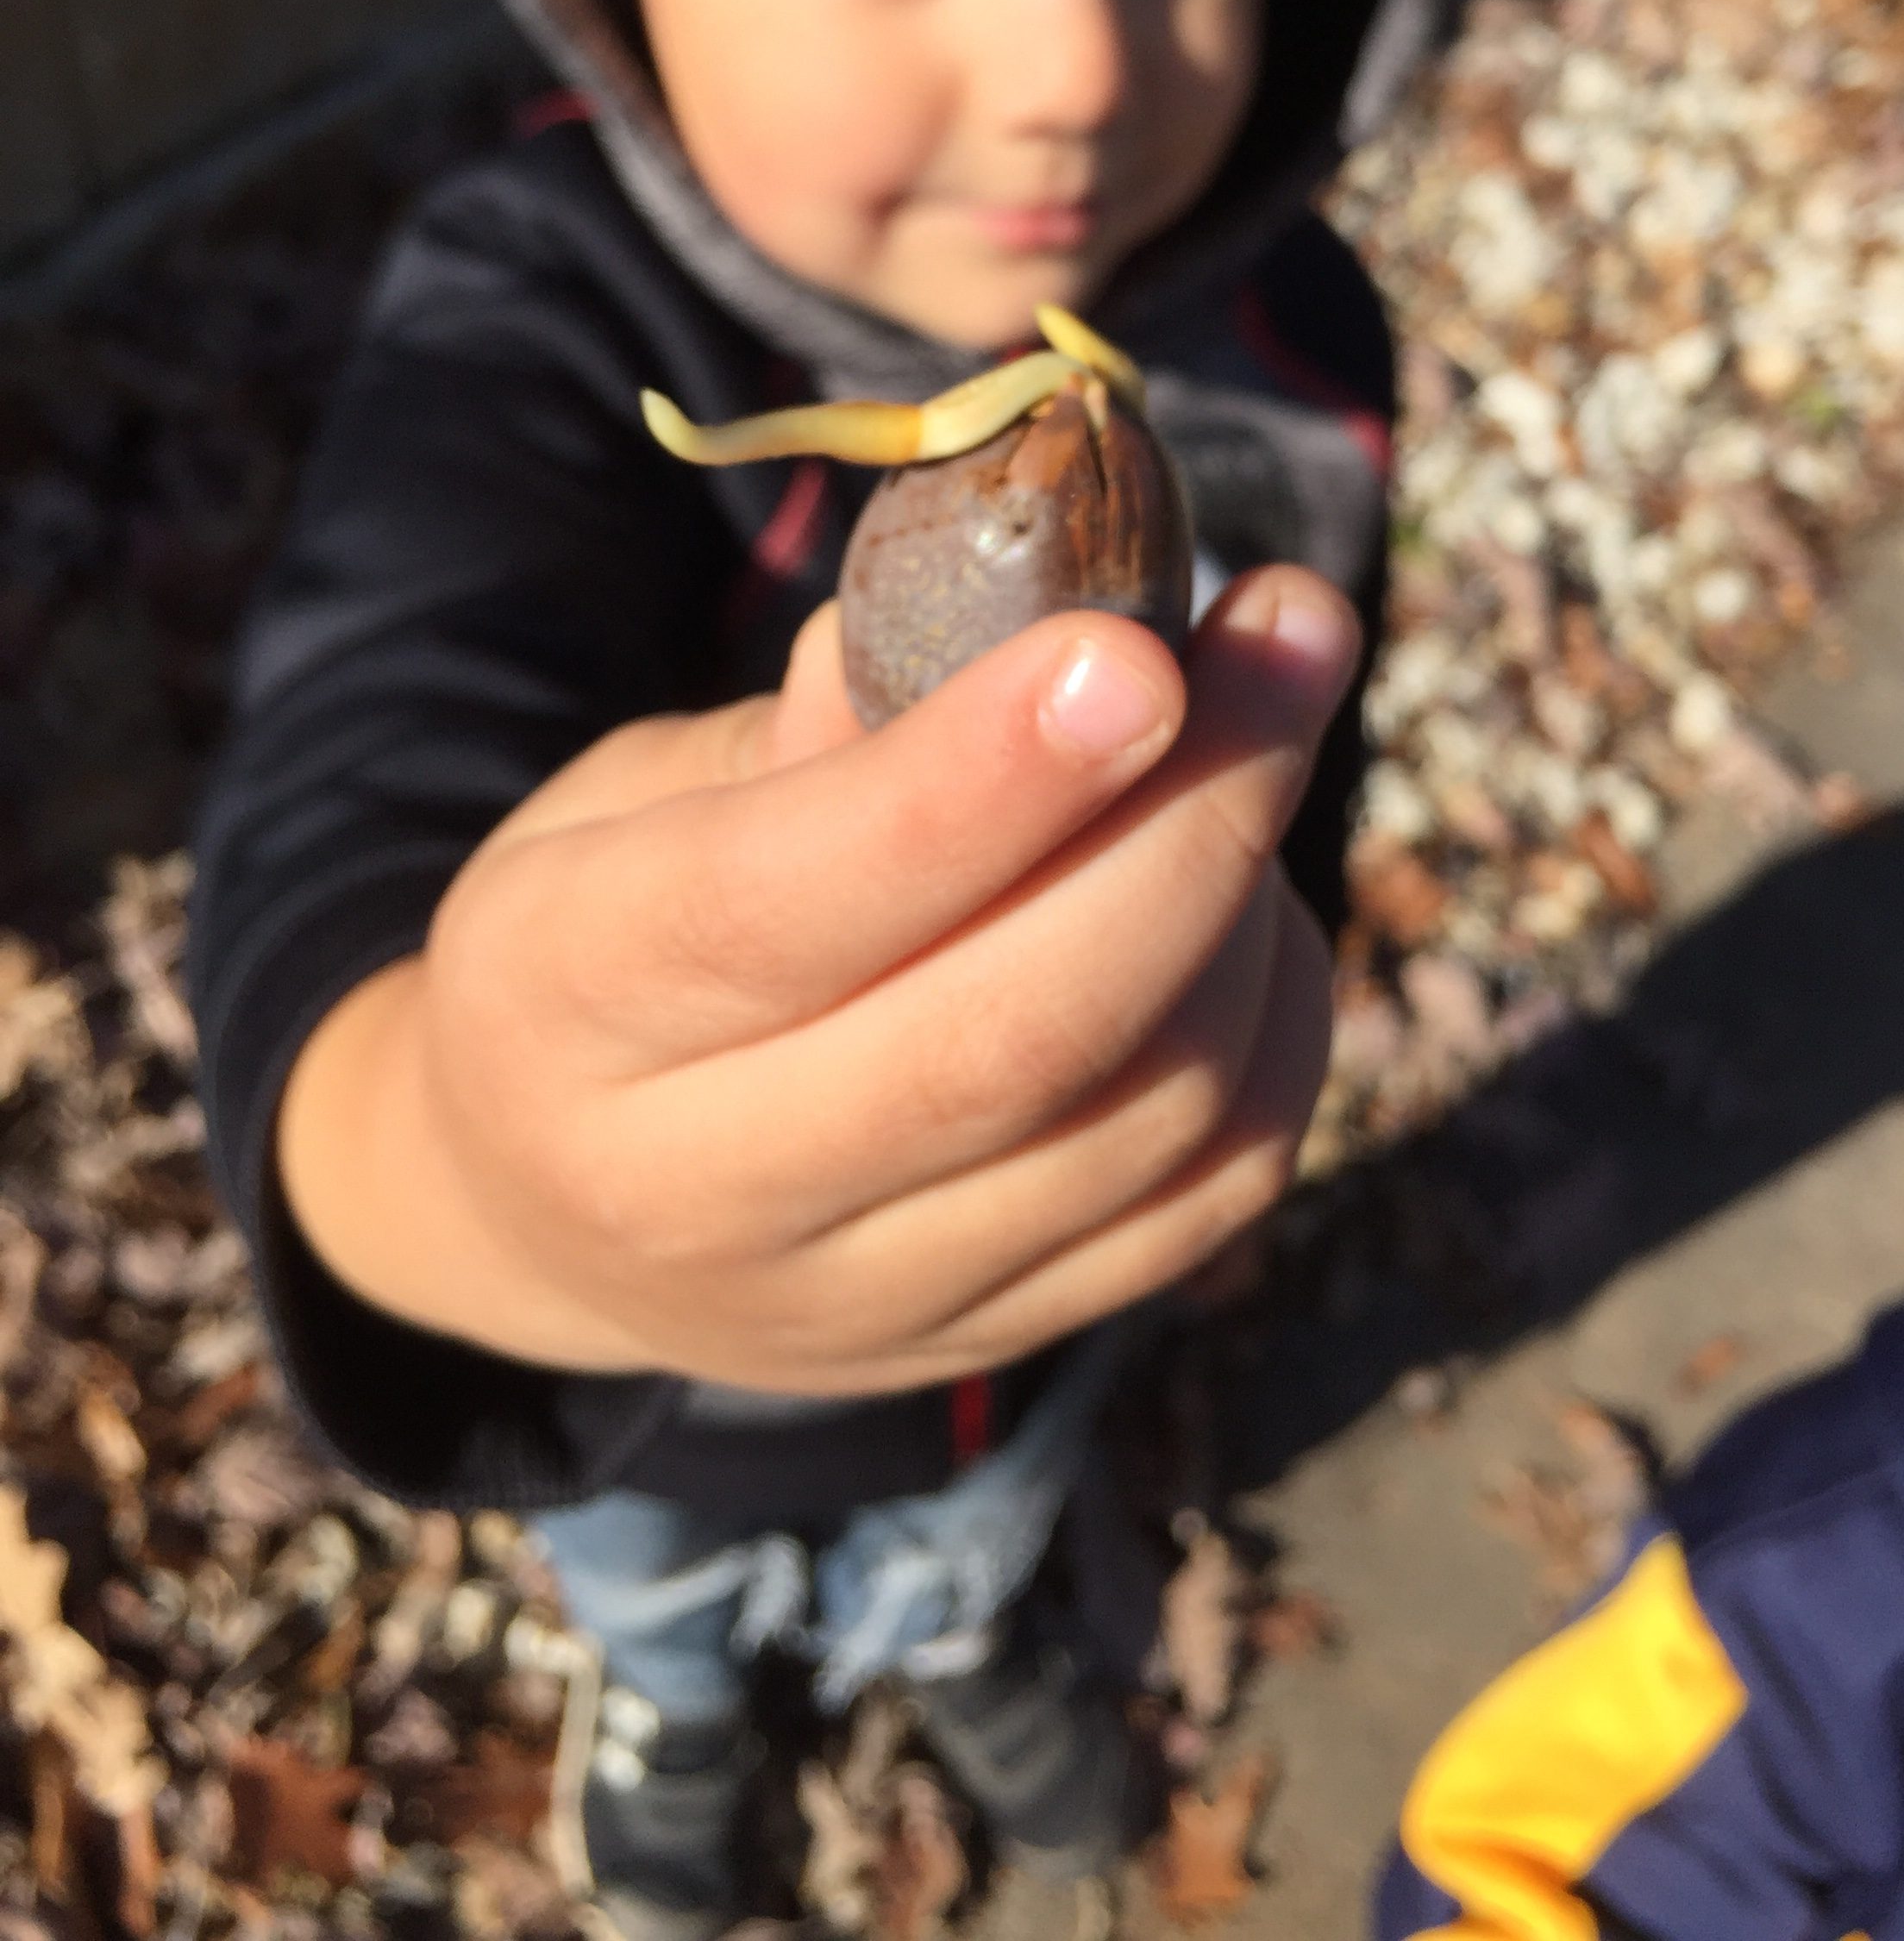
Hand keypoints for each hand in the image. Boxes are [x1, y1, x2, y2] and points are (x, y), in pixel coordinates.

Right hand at [277, 565, 1357, 1393]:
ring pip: (1142, 1119)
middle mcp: (696, 1191)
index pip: (779, 905)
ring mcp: (860, 1301)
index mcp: (561, 1005)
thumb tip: (1031, 624)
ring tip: (1257, 745)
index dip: (974, 782)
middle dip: (1190, 820)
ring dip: (1251, 907)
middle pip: (1007, 1037)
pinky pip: (1209, 1193)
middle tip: (1288, 640)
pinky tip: (1254, 906)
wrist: (554, 1213)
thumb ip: (814, 721)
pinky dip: (1275, 1026)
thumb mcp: (638, 792)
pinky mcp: (994, 1340)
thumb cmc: (613, 934)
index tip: (1129, 653)